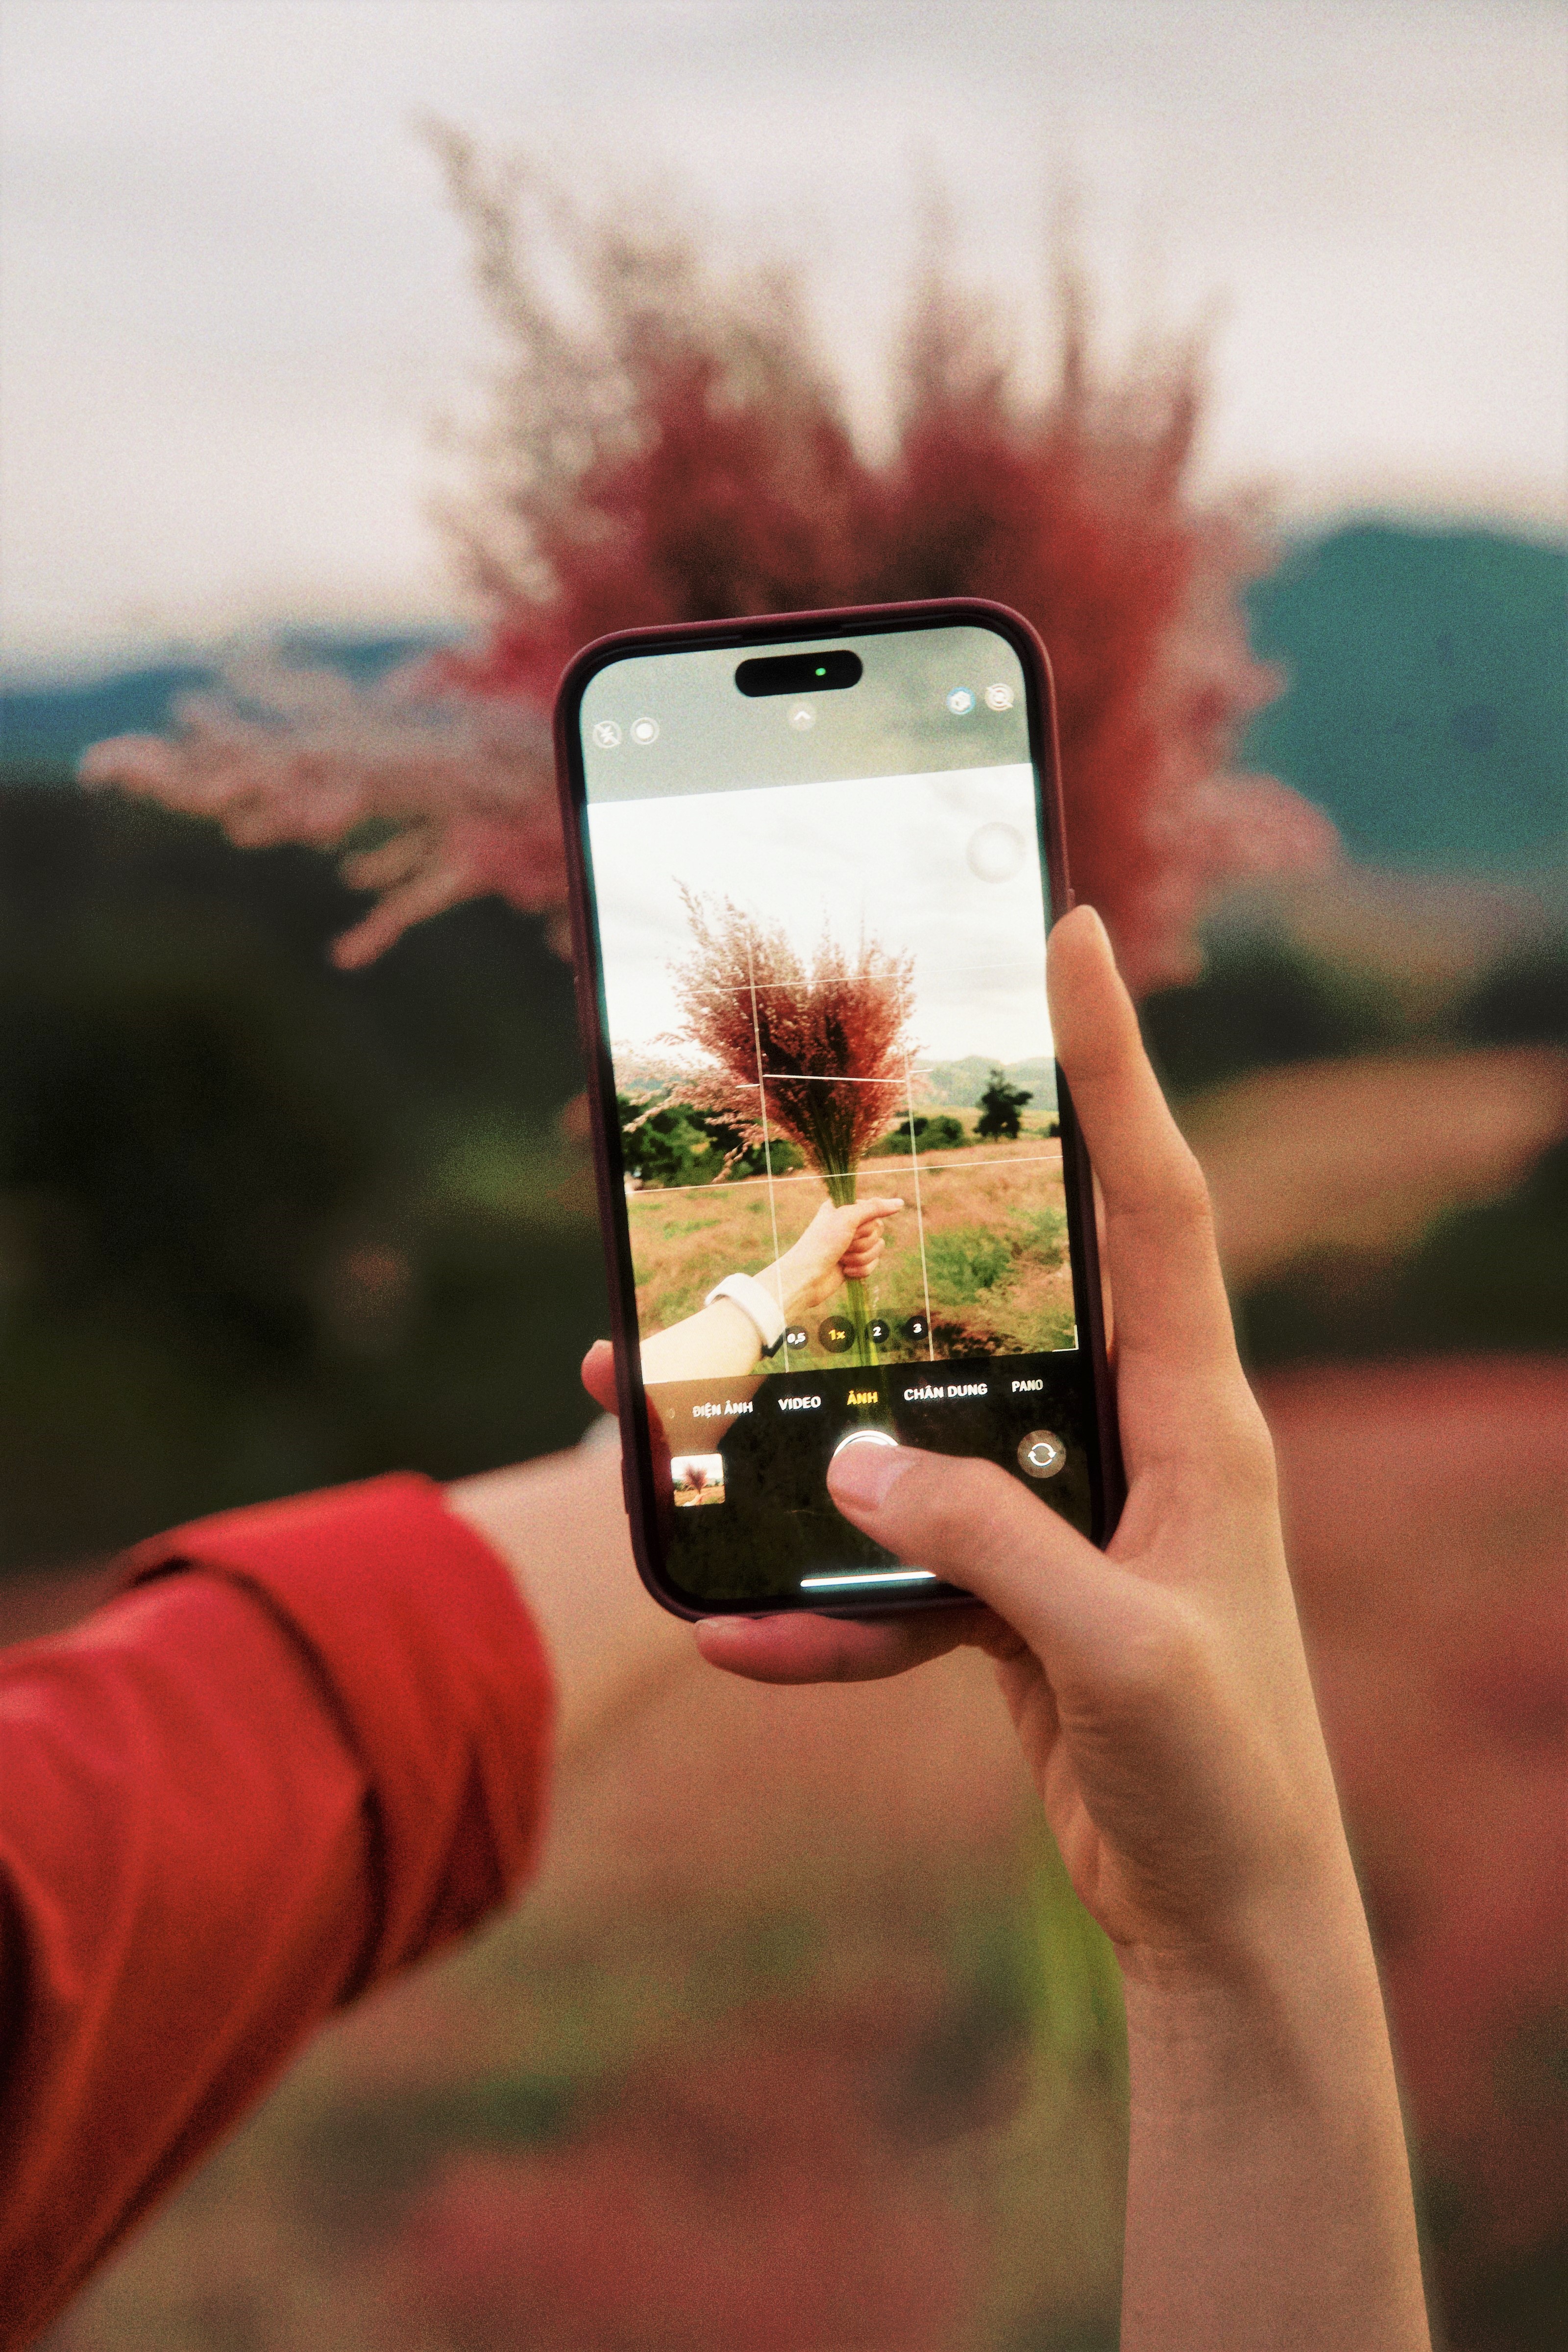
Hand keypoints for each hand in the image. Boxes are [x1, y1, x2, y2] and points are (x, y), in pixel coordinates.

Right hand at [579, 905, 1428, 2348]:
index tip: (1075, 935)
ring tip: (658, 1392)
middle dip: (894, 1217)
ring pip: (908, 1426)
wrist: (1226, 1917)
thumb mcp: (1118, 1656)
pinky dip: (813, 1603)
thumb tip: (844, 1460)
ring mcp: (1061, 1511)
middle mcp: (1130, 1439)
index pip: (1155, 1203)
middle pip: (1000, 1288)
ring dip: (792, 1420)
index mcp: (1197, 1422)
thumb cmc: (1221, 1780)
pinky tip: (728, 1633)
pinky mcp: (1007, 1586)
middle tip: (802, 1132)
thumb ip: (986, 1544)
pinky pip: (889, 1566)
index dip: (1115, 1066)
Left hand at [760, 1195, 904, 1321]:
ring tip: (842, 1259)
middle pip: (878, 1230)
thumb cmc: (821, 1243)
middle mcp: (848, 1225)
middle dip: (863, 1242)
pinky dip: (860, 1270)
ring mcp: (851, 1245)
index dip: (866, 1223)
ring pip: (878, 1249)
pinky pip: (873, 1264)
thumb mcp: (847, 1218)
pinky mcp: (854, 1264)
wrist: (807, 1278)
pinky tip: (844, 1271)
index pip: (874, 1210)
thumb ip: (874, 1208)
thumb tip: (900, 1202)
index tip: (852, 1227)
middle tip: (844, 1245)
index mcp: (843, 1208)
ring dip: (861, 1257)